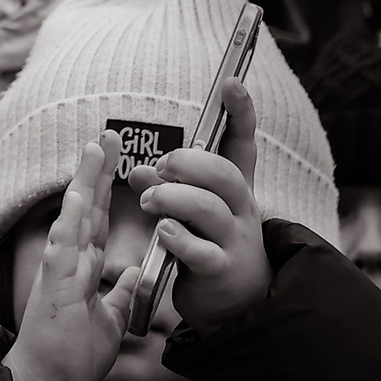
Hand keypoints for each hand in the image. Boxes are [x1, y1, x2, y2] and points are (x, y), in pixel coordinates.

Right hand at [3, 133, 141, 380]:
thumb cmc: (70, 355)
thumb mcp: (109, 320)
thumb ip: (119, 293)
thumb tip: (133, 273)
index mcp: (81, 268)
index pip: (96, 218)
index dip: (105, 188)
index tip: (114, 159)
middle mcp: (69, 261)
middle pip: (87, 207)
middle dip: (98, 171)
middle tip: (109, 135)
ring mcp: (60, 269)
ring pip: (75, 215)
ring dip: (85, 181)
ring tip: (96, 148)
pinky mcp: (56, 283)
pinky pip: (66, 243)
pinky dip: (73, 216)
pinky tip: (80, 192)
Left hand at [131, 79, 270, 330]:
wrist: (232, 297)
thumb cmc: (205, 240)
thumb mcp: (188, 207)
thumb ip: (166, 184)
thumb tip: (139, 171)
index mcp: (233, 188)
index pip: (242, 145)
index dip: (241, 114)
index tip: (231, 83)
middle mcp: (240, 209)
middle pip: (223, 173)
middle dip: (188, 163)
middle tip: (161, 168)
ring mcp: (233, 239)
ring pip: (208, 208)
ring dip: (173, 198)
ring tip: (150, 202)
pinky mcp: (219, 269)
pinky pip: (200, 250)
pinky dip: (178, 237)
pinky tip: (164, 232)